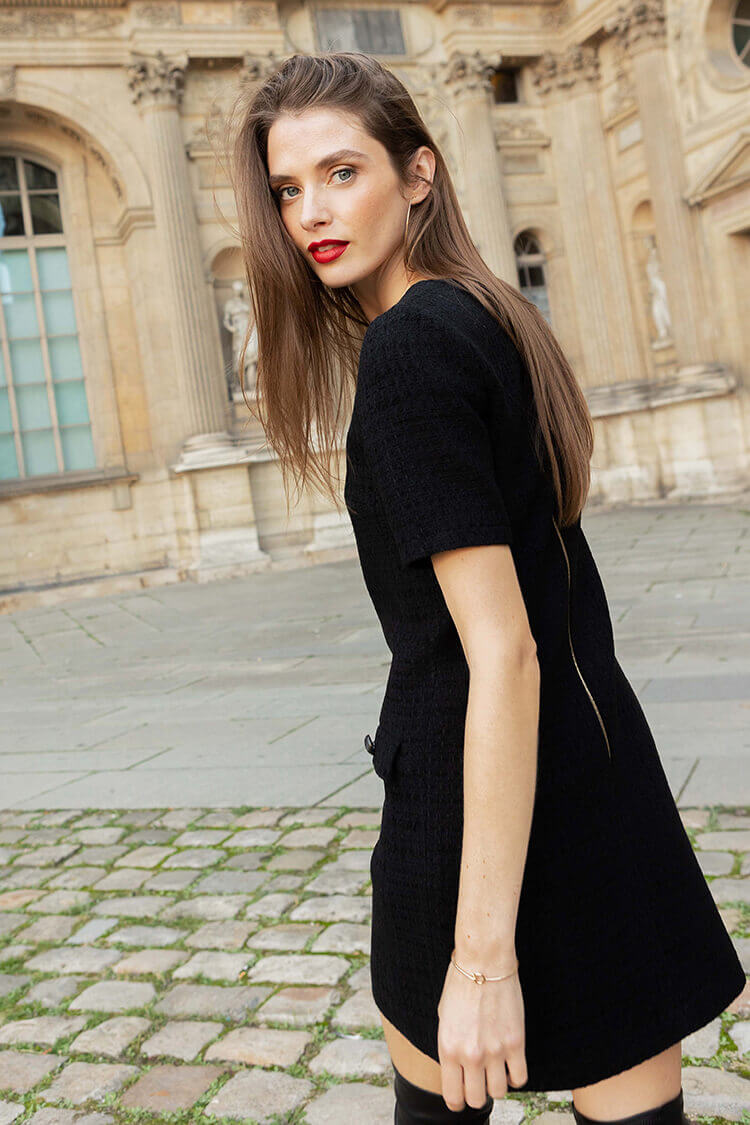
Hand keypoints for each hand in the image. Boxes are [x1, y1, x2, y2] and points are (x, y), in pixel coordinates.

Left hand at [436, 951, 526, 1111]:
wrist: (483, 961)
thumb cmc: (461, 984)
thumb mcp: (444, 1018)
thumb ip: (450, 1046)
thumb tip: (456, 1068)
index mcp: (448, 1049)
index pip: (453, 1096)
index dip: (457, 1101)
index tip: (461, 1096)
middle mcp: (471, 1055)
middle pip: (477, 1100)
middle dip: (476, 1095)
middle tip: (478, 1083)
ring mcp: (495, 1051)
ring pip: (500, 1093)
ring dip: (497, 1085)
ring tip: (494, 1071)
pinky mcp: (516, 1043)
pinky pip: (520, 1078)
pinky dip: (515, 1076)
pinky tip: (510, 1064)